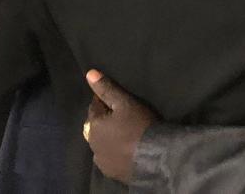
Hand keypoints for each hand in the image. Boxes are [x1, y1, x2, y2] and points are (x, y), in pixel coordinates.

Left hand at [85, 69, 157, 183]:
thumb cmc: (139, 125)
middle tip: (122, 115)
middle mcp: (93, 144)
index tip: (117, 99)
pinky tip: (125, 149)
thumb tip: (89, 73)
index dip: (105, 100)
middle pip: (97, 126)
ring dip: (108, 137)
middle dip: (105, 119)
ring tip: (125, 133)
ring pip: (101, 143)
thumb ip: (107, 88)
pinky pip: (109, 157)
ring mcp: (101, 160)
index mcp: (94, 125)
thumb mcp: (125, 102)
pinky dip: (114, 151)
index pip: (95, 107)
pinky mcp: (111, 171)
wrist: (155, 156)